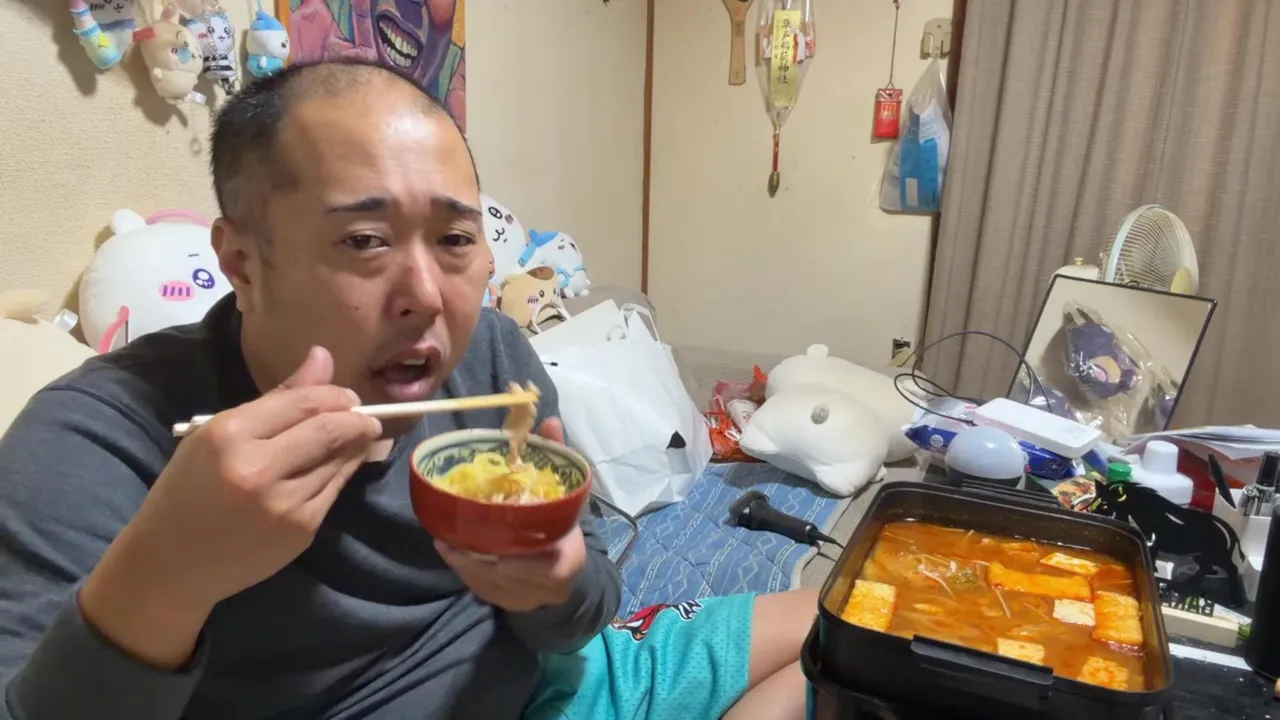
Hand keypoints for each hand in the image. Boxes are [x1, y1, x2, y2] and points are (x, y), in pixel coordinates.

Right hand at [80, 347, 380, 666]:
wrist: (172, 563)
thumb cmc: (187, 491)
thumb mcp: (215, 435)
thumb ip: (277, 398)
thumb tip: (323, 356)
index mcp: (229, 435)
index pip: (303, 402)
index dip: (334, 394)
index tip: (346, 395)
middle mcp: (259, 468)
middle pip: (329, 429)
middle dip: (356, 418)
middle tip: (363, 416)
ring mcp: (284, 503)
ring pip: (338, 460)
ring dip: (355, 444)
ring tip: (356, 437)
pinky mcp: (302, 530)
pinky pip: (335, 489)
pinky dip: (342, 472)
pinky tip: (336, 465)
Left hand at [435, 418, 585, 611]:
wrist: (569, 578)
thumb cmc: (565, 532)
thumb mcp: (567, 498)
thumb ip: (556, 461)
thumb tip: (548, 421)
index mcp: (560, 561)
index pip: (535, 562)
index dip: (507, 554)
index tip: (485, 533)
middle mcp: (540, 586)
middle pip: (501, 573)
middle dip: (474, 555)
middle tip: (450, 532)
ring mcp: (520, 598)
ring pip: (486, 581)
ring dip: (463, 561)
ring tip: (444, 538)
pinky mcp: (504, 602)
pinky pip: (479, 587)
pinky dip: (463, 569)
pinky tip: (448, 549)